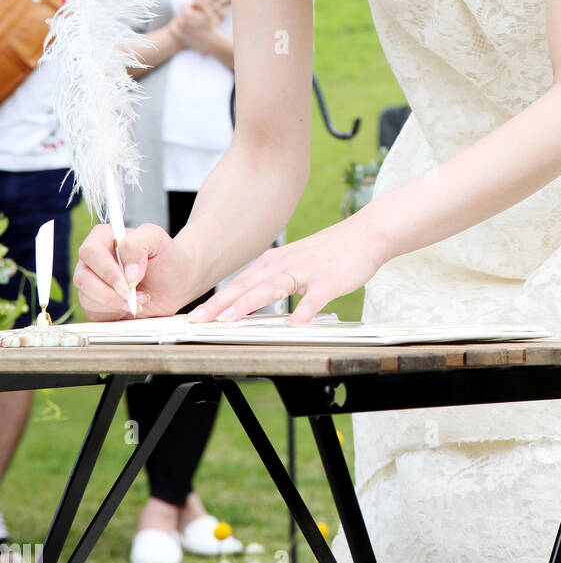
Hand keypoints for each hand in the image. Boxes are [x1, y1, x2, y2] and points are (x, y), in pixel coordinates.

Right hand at [74, 222, 194, 320]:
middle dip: (109, 293)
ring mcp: (92, 283)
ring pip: (86, 299)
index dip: (106, 270)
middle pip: (83, 279)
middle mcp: (92, 260)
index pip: (90, 252)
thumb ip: (138, 244)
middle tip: (133, 295)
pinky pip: (94, 314)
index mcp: (103, 238)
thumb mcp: (157, 239)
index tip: (129, 281)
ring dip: (114, 304)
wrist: (177, 281)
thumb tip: (127, 272)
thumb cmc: (166, 256)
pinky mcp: (96, 304)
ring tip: (139, 299)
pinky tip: (131, 307)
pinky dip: (114, 315)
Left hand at [170, 0, 229, 53]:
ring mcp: (180, 30)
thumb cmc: (213, 26)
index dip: (191, 6)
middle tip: (195, 19)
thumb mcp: (209, 13)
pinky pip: (173, 30)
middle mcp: (182, 22)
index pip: (184, 5)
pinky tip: (184, 29)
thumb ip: (201, 2)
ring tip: (190, 24)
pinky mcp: (180, 37)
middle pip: (180, 13)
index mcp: (188, 15)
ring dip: (180, 21)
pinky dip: (176, 28)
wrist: (213, 42)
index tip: (197, 10)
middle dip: (186, 14)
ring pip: (175, 21)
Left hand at [187, 215, 386, 325]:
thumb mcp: (293, 263)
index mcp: (273, 262)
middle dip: (219, 305)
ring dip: (248, 305)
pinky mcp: (328, 282)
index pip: (237, 284)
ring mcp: (306, 273)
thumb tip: (246, 302)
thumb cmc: (328, 253)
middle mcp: (284, 265)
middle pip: (246, 286)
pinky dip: (301, 314)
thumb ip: (270, 281)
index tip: (193, 317)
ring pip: (271, 289)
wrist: (365, 235)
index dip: (214, 301)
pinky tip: (292, 327)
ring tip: (228, 321)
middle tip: (196, 322)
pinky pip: (312, 301)